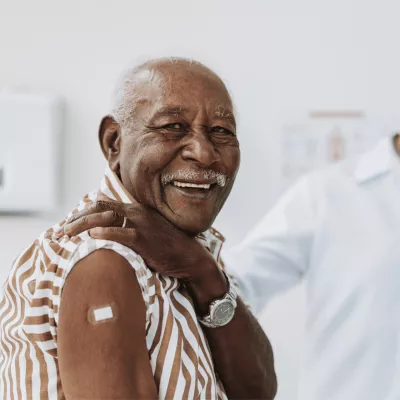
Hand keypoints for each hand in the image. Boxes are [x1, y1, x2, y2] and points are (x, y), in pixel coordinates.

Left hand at [62, 200, 227, 309]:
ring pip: (106, 217)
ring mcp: (141, 224)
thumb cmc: (165, 247)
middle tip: (59, 232)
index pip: (102, 204)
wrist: (189, 256)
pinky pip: (122, 233)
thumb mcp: (145, 233)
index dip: (82, 213)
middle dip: (76, 218)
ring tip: (66, 234)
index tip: (67, 225)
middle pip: (99, 207)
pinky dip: (106, 232)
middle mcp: (136, 212)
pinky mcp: (145, 239)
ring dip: (82, 225)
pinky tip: (93, 235)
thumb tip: (104, 235)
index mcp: (135, 209)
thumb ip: (126, 229)